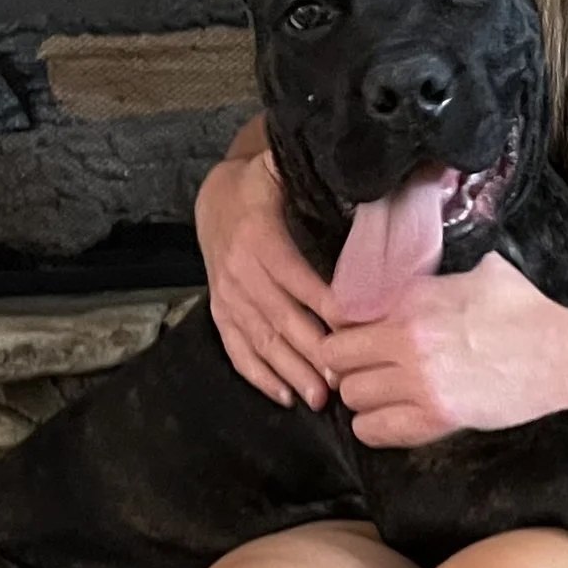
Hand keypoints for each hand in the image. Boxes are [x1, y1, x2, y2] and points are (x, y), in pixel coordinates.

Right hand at [196, 146, 337, 408]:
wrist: (214, 198)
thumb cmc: (259, 186)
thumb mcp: (279, 170)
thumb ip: (311, 176)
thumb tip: (352, 173)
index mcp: (260, 238)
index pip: (296, 277)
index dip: (325, 304)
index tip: (354, 327)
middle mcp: (240, 272)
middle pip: (280, 318)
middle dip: (311, 352)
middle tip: (342, 378)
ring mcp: (227, 297)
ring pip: (260, 340)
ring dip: (290, 371)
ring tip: (318, 397)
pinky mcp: (221, 312)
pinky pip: (236, 349)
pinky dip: (258, 375)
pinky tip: (283, 395)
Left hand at [324, 256, 567, 448]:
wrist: (565, 358)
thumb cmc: (528, 312)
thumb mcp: (482, 271)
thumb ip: (439, 274)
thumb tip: (417, 265)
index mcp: (415, 297)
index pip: (341, 311)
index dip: (341, 323)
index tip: (353, 331)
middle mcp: (408, 338)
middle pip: (336, 356)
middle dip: (345, 361)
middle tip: (363, 365)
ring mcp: (420, 381)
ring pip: (352, 395)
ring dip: (361, 394)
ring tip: (381, 390)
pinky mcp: (435, 418)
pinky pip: (374, 429)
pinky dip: (373, 425)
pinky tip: (388, 415)